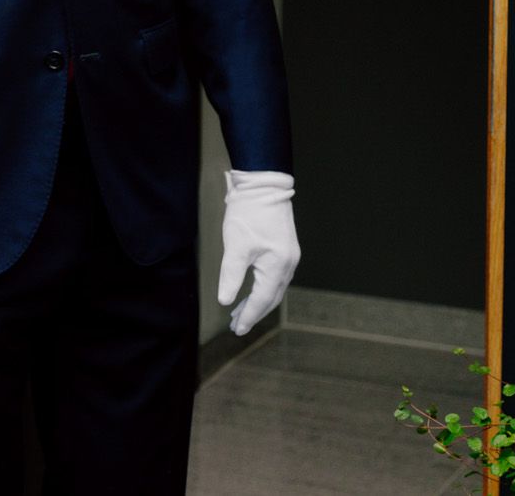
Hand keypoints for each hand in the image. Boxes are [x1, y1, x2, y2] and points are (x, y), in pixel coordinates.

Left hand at [217, 169, 297, 335]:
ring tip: (239, 311)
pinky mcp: (285, 248)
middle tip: (236, 325)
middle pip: (271, 297)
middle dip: (253, 312)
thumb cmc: (249, 213)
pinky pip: (275, 276)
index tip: (237, 330)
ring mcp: (289, 256)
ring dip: (258, 301)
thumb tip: (225, 300)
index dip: (249, 316)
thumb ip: (231, 275)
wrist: (263, 184)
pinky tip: (252, 289)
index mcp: (278, 266)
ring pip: (274, 288)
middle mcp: (288, 264)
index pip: (262, 300)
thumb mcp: (236, 245)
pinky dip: (263, 288)